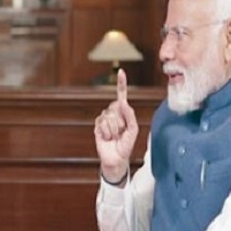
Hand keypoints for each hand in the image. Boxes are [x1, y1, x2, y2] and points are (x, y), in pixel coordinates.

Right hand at [94, 69, 138, 183]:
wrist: (116, 158)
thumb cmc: (126, 145)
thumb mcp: (133, 130)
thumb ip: (131, 115)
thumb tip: (124, 103)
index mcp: (123, 112)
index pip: (121, 95)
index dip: (121, 84)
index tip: (121, 72)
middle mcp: (113, 113)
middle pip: (115, 107)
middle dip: (120, 121)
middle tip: (121, 131)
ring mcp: (104, 119)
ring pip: (109, 117)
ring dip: (114, 129)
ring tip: (115, 136)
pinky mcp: (97, 126)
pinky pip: (102, 123)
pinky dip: (107, 132)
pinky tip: (107, 137)